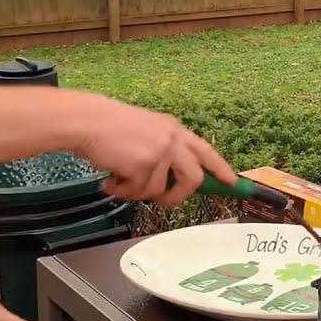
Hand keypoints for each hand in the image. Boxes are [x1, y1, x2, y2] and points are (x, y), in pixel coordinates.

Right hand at [81, 99, 237, 206]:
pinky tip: (110, 180)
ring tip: (118, 181)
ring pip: (159, 190)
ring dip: (136, 192)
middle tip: (163, 200)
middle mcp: (173, 139)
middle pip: (194, 178)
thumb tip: (169, 182)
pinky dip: (122, 192)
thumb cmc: (108, 127)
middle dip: (178, 196)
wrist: (88, 120)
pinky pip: (139, 192)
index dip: (220, 168)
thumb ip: (163, 151)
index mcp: (174, 129)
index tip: (232, 182)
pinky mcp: (146, 165)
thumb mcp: (146, 132)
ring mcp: (161, 152)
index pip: (205, 151)